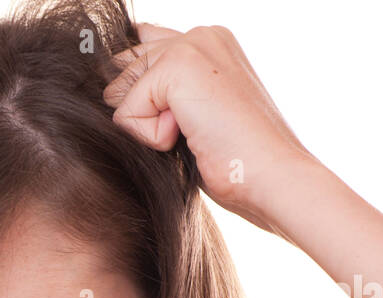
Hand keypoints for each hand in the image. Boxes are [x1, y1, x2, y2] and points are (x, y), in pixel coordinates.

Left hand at [104, 23, 319, 235]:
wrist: (272, 176)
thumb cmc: (236, 160)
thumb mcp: (193, 118)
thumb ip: (161, 94)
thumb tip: (110, 91)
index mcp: (208, 42)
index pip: (140, 52)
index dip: (140, 94)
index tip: (172, 120)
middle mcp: (199, 35)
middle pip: (122, 71)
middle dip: (141, 113)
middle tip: (191, 132)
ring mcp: (190, 46)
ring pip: (122, 92)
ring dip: (149, 128)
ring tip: (194, 135)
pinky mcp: (177, 67)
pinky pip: (125, 112)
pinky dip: (150, 138)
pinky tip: (190, 138)